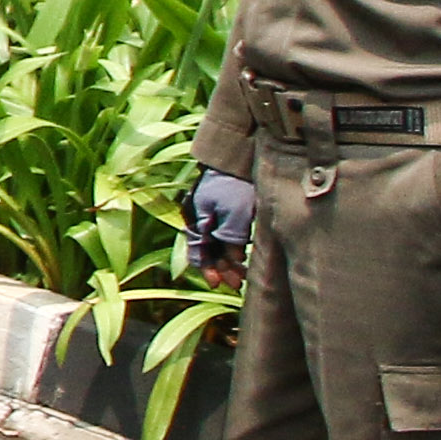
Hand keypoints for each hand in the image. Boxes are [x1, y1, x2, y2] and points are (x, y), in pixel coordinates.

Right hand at [177, 166, 254, 287]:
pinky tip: (242, 252)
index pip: (199, 252)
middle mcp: (198, 218)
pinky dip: (231, 246)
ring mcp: (208, 212)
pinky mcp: (219, 207)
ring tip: (244, 272)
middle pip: (207, 250)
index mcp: (197, 219)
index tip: (218, 284)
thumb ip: (231, 238)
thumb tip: (233, 258)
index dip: (209, 270)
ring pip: (215, 243)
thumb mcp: (236, 213)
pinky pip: (221, 233)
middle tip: (237, 283)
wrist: (238, 154)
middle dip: (222, 268)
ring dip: (228, 259)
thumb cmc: (235, 182)